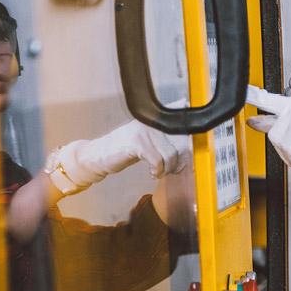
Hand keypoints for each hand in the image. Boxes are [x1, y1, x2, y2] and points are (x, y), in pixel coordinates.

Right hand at [48, 119, 190, 193]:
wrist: (99, 155)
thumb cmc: (126, 149)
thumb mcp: (149, 141)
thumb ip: (167, 141)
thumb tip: (190, 152)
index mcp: (158, 118)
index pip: (185, 122)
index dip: (192, 139)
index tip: (190, 155)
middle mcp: (153, 120)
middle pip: (182, 142)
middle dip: (181, 161)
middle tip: (174, 170)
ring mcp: (145, 130)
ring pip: (171, 154)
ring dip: (168, 169)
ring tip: (160, 172)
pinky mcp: (137, 142)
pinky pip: (158, 161)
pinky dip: (157, 171)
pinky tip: (152, 173)